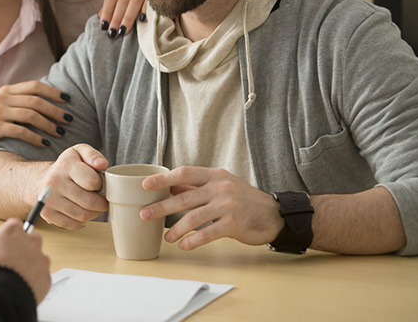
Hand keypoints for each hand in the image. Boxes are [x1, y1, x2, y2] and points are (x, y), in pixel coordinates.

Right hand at [0, 81, 71, 151]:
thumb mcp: (1, 105)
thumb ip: (19, 101)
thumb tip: (47, 103)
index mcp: (7, 90)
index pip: (35, 86)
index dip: (53, 91)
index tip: (68, 99)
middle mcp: (3, 98)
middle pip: (36, 101)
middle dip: (55, 110)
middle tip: (69, 119)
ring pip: (31, 115)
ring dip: (49, 125)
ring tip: (60, 133)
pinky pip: (21, 131)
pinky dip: (35, 137)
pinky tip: (44, 144)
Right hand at [0, 218, 50, 303]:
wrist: (2, 297)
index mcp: (13, 231)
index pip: (14, 225)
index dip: (9, 236)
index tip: (5, 244)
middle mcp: (31, 240)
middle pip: (31, 239)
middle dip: (24, 247)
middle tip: (12, 260)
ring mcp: (42, 258)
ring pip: (38, 258)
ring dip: (31, 264)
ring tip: (17, 277)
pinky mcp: (47, 276)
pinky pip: (42, 275)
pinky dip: (35, 280)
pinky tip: (23, 287)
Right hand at [37, 144, 109, 228]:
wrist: (41, 181)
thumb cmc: (66, 167)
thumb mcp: (79, 152)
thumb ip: (93, 155)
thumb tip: (103, 164)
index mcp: (65, 165)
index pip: (92, 181)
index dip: (100, 184)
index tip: (99, 184)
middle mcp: (54, 182)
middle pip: (89, 201)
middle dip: (101, 203)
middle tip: (102, 199)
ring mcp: (49, 200)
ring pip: (83, 215)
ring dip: (94, 213)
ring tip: (93, 205)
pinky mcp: (48, 214)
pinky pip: (74, 224)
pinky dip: (82, 220)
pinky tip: (81, 210)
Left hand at [98, 0, 146, 38]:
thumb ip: (116, 3)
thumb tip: (101, 17)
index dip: (107, 10)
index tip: (103, 25)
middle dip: (116, 17)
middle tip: (112, 33)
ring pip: (134, 0)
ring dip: (127, 18)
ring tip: (122, 31)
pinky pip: (150, 0)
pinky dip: (145, 10)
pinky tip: (141, 21)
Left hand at [139, 166, 282, 249]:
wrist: (273, 214)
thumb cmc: (242, 198)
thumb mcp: (220, 185)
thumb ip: (196, 186)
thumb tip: (168, 186)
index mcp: (214, 175)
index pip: (184, 172)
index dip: (163, 179)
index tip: (145, 185)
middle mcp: (220, 188)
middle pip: (184, 197)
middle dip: (162, 207)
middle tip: (144, 214)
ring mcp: (227, 205)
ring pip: (194, 218)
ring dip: (176, 229)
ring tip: (167, 238)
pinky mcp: (234, 224)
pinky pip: (208, 233)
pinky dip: (193, 240)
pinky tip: (184, 245)